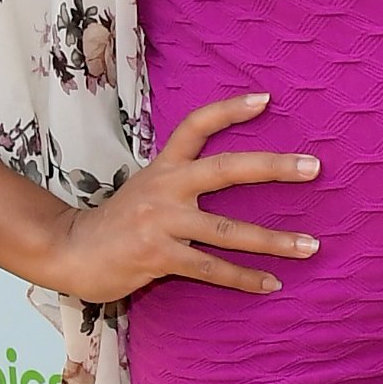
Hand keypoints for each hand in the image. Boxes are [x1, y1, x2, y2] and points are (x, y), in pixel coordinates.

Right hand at [43, 93, 320, 303]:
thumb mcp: (146, 188)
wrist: (68, 251)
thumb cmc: (116, 223)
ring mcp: (161, 222)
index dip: (229, 110)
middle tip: (314, 166)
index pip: (196, 126)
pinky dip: (244, 278)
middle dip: (273, 167)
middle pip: (226, 168)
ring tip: (310, 246)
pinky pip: (211, 268)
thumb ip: (180, 181)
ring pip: (228, 231)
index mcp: (164, 166)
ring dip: (273, 241)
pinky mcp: (158, 256)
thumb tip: (228, 178)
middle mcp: (165, 187)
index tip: (265, 99)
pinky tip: (271, 284)